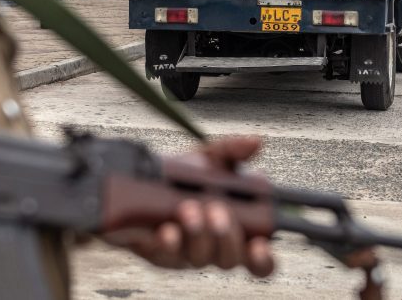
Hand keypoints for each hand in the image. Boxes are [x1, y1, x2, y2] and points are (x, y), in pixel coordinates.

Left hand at [105, 136, 274, 276]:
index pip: (257, 259)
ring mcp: (186, 253)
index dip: (263, 258)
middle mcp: (212, 247)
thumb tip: (256, 142)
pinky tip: (168, 228)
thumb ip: (233, 151)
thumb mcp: (209, 158)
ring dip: (198, 234)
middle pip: (231, 260)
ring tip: (189, 208)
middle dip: (227, 237)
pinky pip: (167, 255)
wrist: (138, 180)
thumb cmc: (181, 175)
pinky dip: (170, 242)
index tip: (260, 242)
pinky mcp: (160, 253)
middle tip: (217, 211)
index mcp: (233, 230)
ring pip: (201, 258)